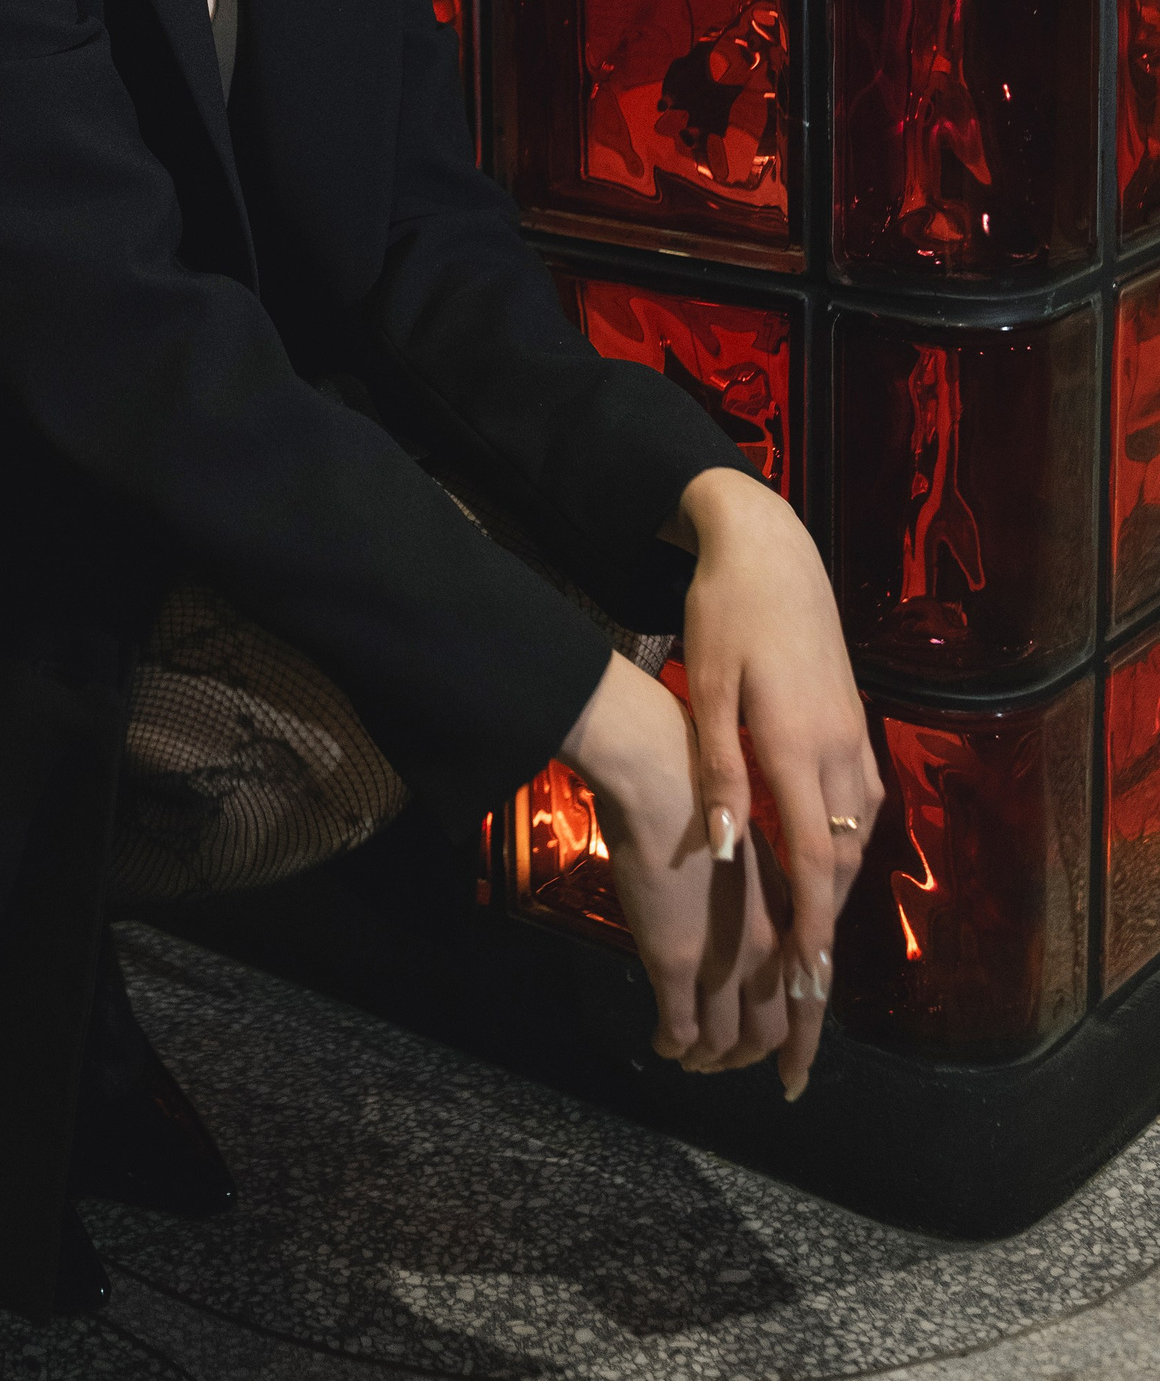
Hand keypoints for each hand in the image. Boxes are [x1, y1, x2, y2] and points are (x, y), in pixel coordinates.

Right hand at [560, 652, 790, 1082]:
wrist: (661, 778)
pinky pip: (680, 1028)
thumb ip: (751, 894)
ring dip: (706, 1058)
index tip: (793, 1078)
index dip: (804, 1048)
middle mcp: (766, 945)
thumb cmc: (699, 794)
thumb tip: (739, 918)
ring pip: (723, 1040)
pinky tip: (662, 1042)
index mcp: (787, 915)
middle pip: (770, 1031)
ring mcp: (722, 957)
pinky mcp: (676, 961)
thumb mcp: (747, 850)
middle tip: (724, 1066)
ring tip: (688, 1058)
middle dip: (748, 1059)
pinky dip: (672, 1043)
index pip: (808, 999)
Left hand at [665, 466, 883, 1100]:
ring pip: (852, 841)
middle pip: (839, 866)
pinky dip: (839, 855)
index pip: (811, 863)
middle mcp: (838, 752)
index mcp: (798, 746)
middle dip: (824, 941)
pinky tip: (822, 875)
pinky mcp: (853, 728)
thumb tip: (721, 847)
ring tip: (810, 963)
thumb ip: (718, 768)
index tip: (802, 997)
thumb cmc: (728, 614)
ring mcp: (853, 740)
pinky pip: (856, 810)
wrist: (772, 552)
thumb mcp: (708, 685)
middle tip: (803, 1011)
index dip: (809, 935)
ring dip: (832, 902)